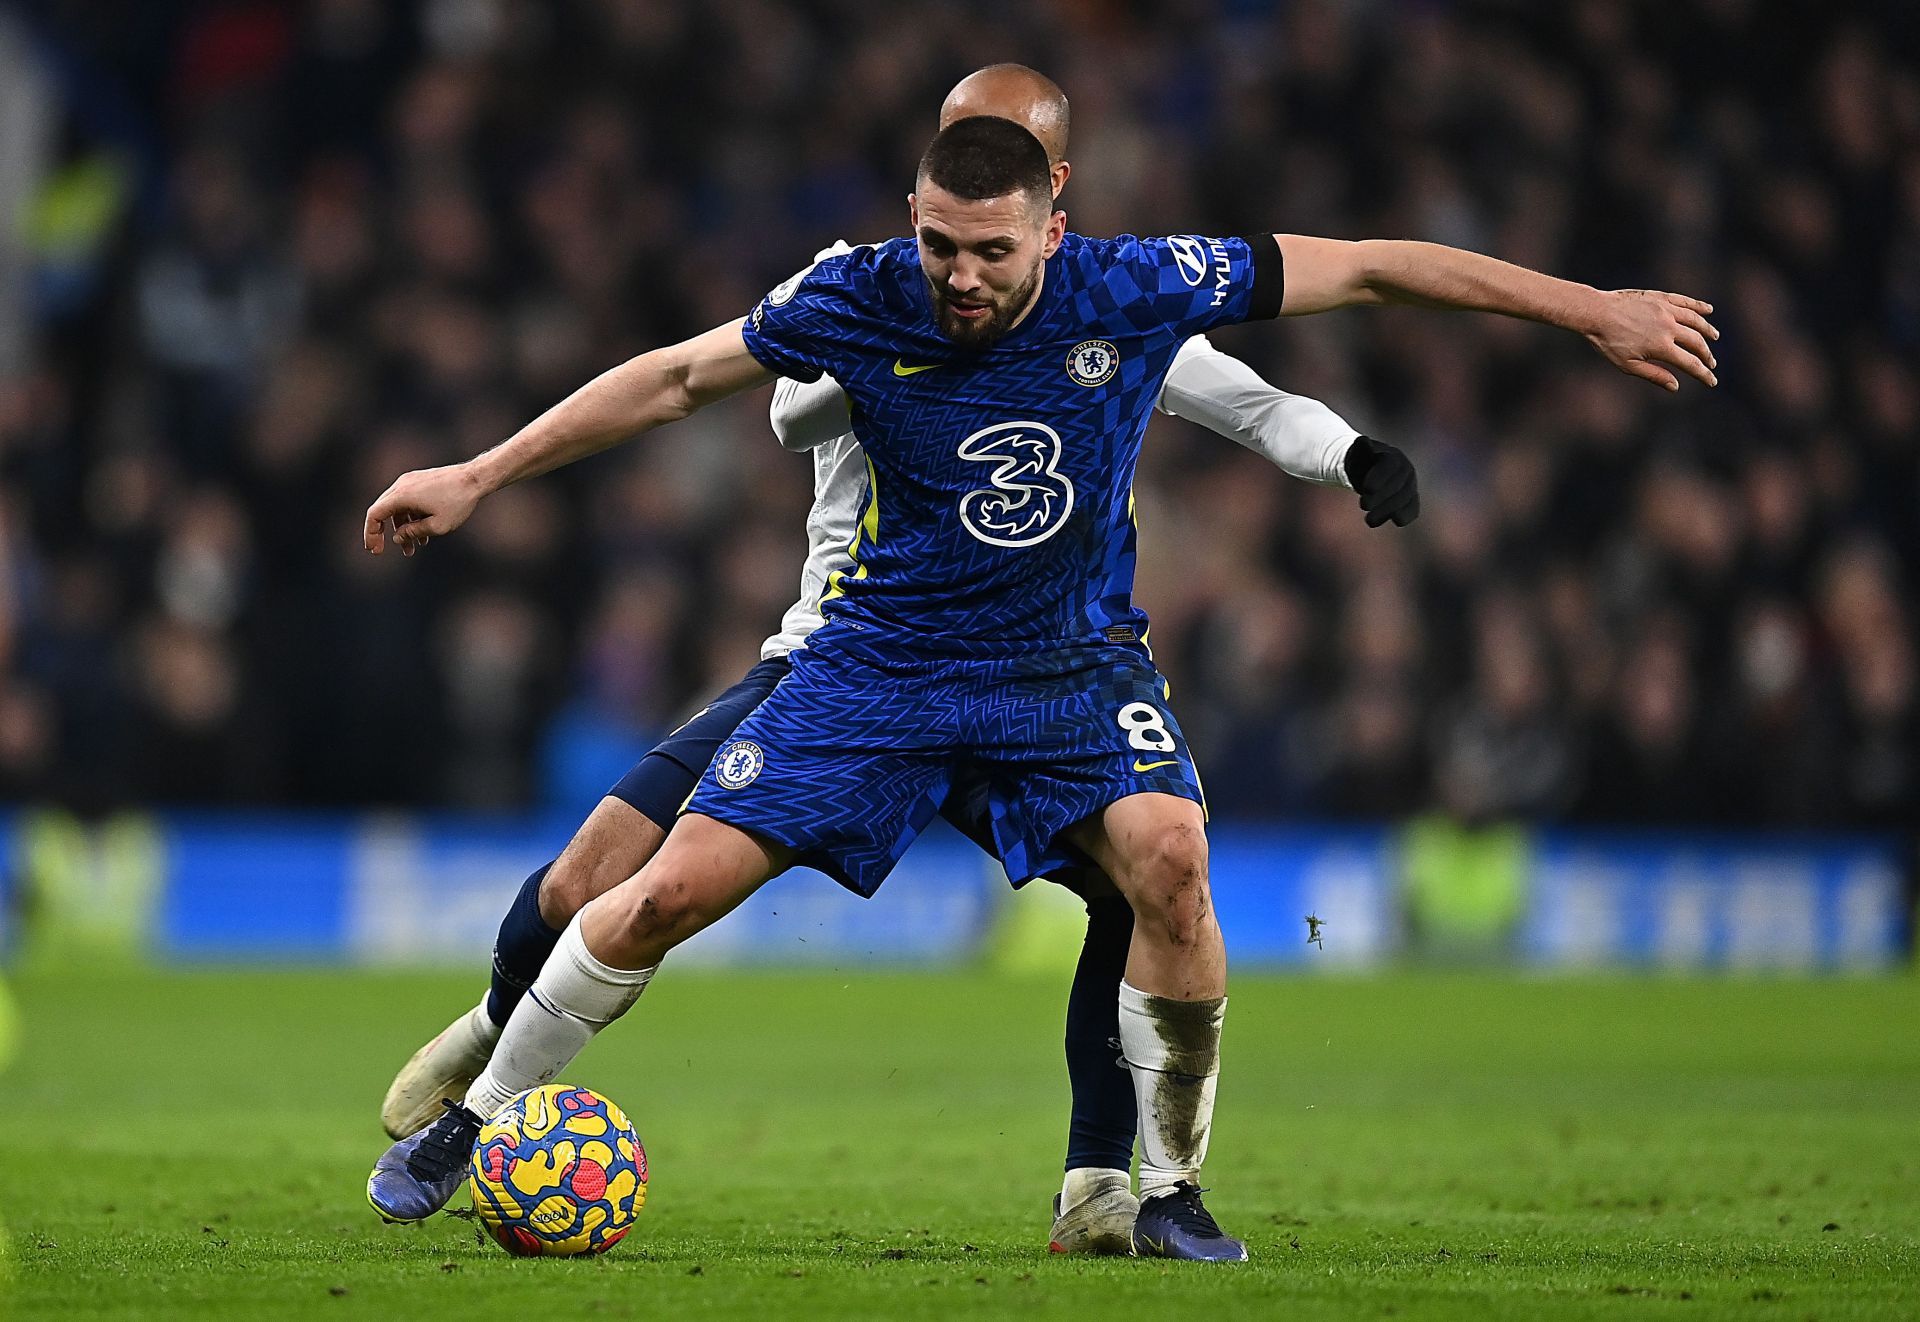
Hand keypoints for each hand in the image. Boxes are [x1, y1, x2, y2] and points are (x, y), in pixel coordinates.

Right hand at [362, 463, 484, 555]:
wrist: (475, 478)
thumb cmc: (458, 502)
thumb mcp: (437, 526)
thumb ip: (412, 533)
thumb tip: (397, 537)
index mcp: (401, 495)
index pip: (375, 515)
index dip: (370, 533)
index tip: (373, 550)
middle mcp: (402, 485)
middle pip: (383, 511)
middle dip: (383, 533)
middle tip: (382, 551)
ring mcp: (410, 481)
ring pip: (397, 508)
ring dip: (402, 529)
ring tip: (412, 549)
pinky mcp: (420, 481)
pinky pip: (408, 502)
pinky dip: (411, 518)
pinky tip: (424, 535)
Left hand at [1344, 435, 1418, 527]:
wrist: (1367, 472)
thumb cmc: (1360, 462)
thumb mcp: (1356, 454)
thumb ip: (1359, 448)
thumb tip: (1363, 441)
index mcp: (1392, 456)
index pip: (1390, 465)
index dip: (1380, 477)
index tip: (1366, 489)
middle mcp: (1406, 471)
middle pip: (1398, 485)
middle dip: (1381, 497)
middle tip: (1362, 505)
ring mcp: (1410, 486)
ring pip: (1405, 499)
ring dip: (1388, 510)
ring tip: (1369, 520)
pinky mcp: (1410, 501)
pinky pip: (1413, 509)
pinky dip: (1406, 515)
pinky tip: (1396, 521)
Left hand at [1584, 290, 1718, 390]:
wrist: (1596, 313)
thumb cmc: (1608, 342)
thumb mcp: (1628, 365)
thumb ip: (1654, 375)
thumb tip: (1675, 386)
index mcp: (1662, 347)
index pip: (1690, 363)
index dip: (1703, 374)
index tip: (1712, 381)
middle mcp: (1669, 327)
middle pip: (1696, 342)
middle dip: (1706, 355)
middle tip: (1711, 363)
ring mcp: (1666, 310)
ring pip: (1695, 321)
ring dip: (1707, 330)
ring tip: (1715, 337)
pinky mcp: (1661, 298)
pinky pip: (1685, 301)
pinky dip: (1699, 306)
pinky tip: (1708, 310)